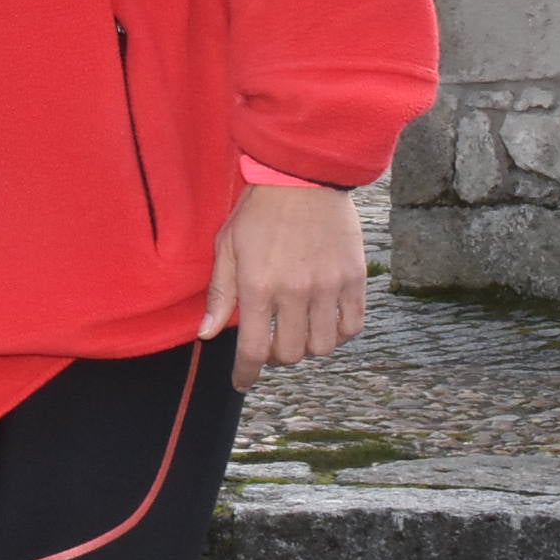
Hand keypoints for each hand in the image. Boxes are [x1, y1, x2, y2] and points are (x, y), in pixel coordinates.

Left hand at [197, 184, 367, 389]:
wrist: (304, 178)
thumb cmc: (259, 211)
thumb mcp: (227, 246)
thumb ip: (219, 293)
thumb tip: (206, 333)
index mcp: (258, 286)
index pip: (253, 349)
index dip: (246, 373)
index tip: (242, 382)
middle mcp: (295, 292)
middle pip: (290, 354)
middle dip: (276, 358)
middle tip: (270, 343)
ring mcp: (328, 287)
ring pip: (322, 346)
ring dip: (307, 347)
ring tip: (297, 330)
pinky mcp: (353, 279)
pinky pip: (352, 326)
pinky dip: (339, 334)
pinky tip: (325, 322)